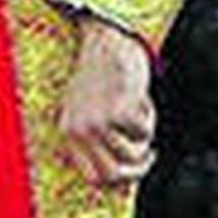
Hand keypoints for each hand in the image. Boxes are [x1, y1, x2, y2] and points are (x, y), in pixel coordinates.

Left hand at [59, 15, 155, 186]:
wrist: (106, 39)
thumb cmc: (100, 73)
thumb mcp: (87, 108)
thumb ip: (97, 138)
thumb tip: (121, 174)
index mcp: (67, 132)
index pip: (93, 177)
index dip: (118, 178)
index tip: (133, 166)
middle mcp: (79, 130)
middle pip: (114, 174)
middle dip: (138, 170)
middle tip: (150, 155)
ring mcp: (98, 121)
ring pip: (134, 154)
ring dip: (145, 137)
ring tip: (141, 115)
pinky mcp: (119, 110)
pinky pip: (144, 132)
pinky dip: (149, 117)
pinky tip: (140, 97)